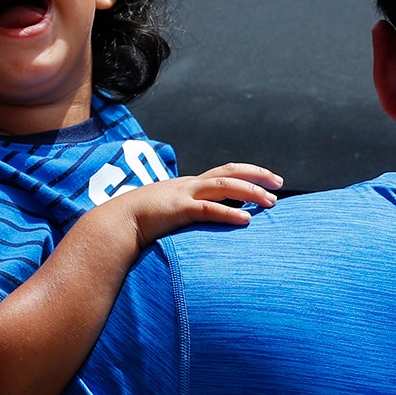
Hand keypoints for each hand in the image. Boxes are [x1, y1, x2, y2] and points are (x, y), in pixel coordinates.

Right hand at [107, 162, 282, 247]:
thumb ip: (188, 214)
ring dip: (250, 193)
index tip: (269, 180)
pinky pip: (208, 209)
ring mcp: (184, 194)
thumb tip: (205, 222)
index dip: (249, 174)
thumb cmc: (141, 222)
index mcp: (189, 185)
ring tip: (270, 202)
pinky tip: (246, 221)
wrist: (116, 223)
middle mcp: (190, 185)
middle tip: (278, 184)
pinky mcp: (178, 210)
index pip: (225, 171)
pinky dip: (229, 213)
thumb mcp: (170, 213)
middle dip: (257, 176)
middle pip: (230, 172)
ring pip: (225, 186)